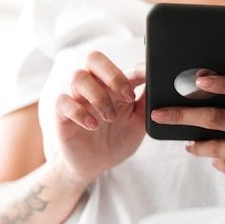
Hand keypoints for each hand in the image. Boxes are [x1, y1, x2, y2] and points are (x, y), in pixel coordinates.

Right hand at [53, 51, 146, 185]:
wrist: (97, 164)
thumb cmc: (118, 139)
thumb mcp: (140, 121)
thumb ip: (149, 102)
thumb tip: (162, 86)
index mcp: (114, 86)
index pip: (123, 66)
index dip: (137, 69)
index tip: (149, 79)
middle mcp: (95, 87)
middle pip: (94, 59)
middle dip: (113, 74)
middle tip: (128, 96)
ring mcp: (77, 99)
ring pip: (79, 77)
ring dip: (99, 96)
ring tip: (111, 117)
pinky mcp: (63, 115)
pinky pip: (63, 102)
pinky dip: (79, 112)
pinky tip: (93, 125)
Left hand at [150, 75, 224, 190]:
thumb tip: (215, 95)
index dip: (219, 83)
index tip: (198, 79)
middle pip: (215, 119)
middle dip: (182, 115)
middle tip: (162, 113)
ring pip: (214, 147)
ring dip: (196, 144)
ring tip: (188, 141)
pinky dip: (217, 160)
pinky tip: (218, 156)